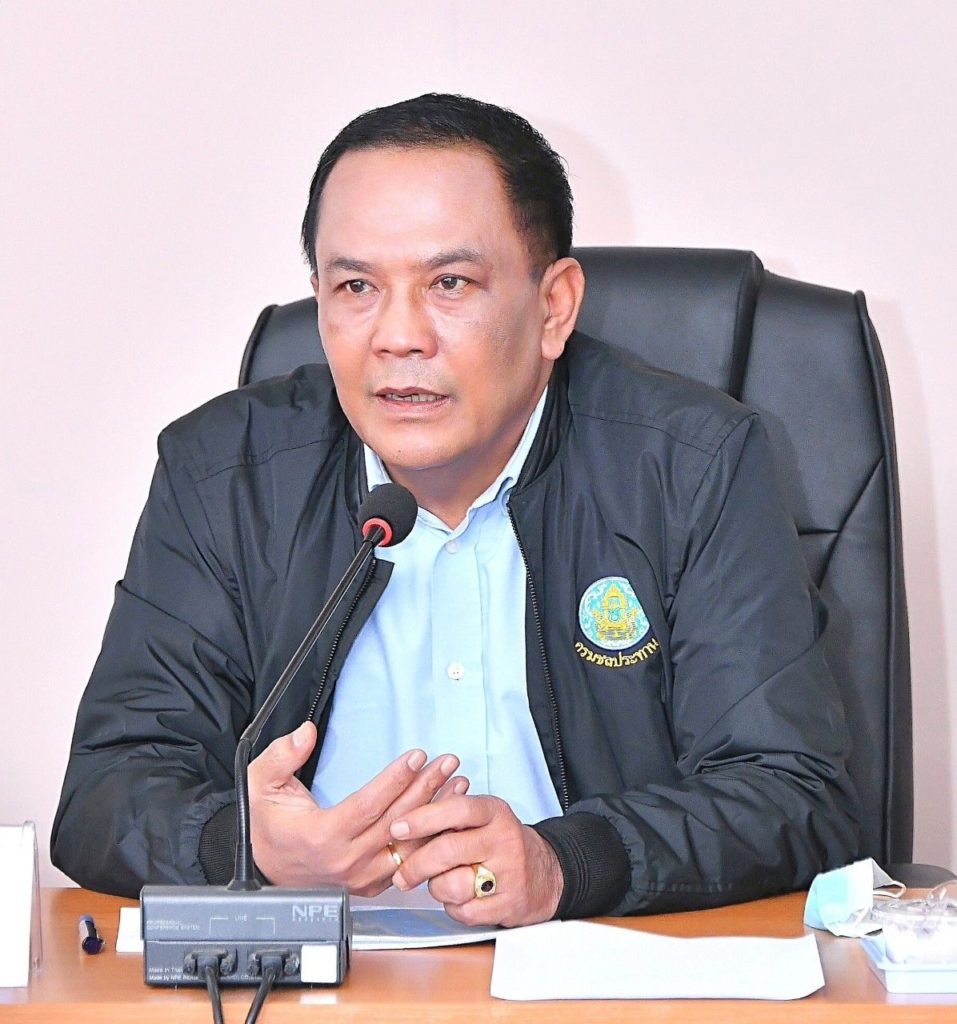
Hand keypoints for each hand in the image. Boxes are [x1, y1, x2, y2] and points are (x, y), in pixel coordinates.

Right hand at [248, 721, 467, 893]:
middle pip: (396, 821)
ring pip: (407, 843)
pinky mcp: (370, 884)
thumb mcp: (262, 783)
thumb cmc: (268, 823)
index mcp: (322, 835)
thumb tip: (305, 734)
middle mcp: (346, 860)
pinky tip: (444, 815)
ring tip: (457, 784)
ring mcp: (360, 876)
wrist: (266, 865)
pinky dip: (428, 837)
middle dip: (426, 787)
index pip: (369, 804)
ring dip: (435, 812)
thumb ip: (282, 756)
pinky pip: (406, 861)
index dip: (395, 779)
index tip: (417, 756)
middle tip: (447, 762)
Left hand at [388, 795, 563, 926]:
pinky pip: (464, 911)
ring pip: (452, 885)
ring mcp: (508, 873)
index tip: (397, 827)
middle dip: (415, 864)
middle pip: (448, 850)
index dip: (423, 818)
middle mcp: (503, 839)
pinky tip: (463, 897)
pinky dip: (455, 907)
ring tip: (444, 882)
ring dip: (438, 888)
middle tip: (401, 874)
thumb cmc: (502, 843)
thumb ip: (449, 817)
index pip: (456, 809)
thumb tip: (403, 824)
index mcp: (494, 812)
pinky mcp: (508, 904)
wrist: (546, 874)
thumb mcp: (483, 818)